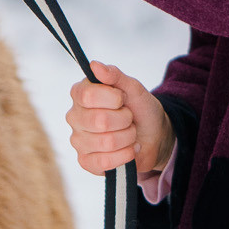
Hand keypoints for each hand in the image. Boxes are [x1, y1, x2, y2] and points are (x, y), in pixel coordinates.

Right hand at [66, 62, 174, 178]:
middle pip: (99, 121)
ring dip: (128, 137)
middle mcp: (74, 116)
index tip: (122, 99)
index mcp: (81, 94)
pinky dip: (125, 155)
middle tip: (129, 118)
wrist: (153, 135)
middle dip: (125, 120)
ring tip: (130, 133)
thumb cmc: (139, 109)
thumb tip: (94, 65)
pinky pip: (104, 162)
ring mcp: (78, 141)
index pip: (88, 96)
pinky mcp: (86, 162)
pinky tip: (128, 150)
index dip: (113, 98)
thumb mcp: (133, 88)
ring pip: (106, 142)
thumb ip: (114, 75)